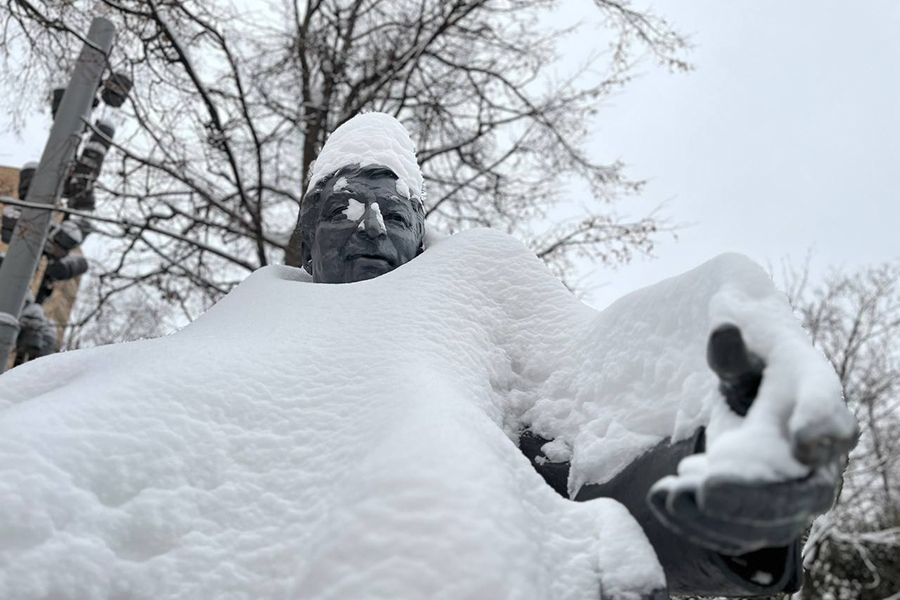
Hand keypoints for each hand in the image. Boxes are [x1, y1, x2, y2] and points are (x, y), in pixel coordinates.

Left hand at [647, 324, 856, 555]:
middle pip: (801, 493)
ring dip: (716, 520)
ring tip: (669, 495)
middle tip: (706, 489)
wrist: (754, 390)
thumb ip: (731, 350)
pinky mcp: (762, 515)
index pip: (832, 419)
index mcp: (821, 403)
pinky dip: (697, 524)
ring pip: (768, 526)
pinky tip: (661, 498)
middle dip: (752, 498)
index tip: (803, 440)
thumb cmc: (752, 364)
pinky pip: (738, 534)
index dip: (822, 428)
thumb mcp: (742, 351)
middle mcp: (821, 457)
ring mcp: (794, 494)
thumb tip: (722, 330)